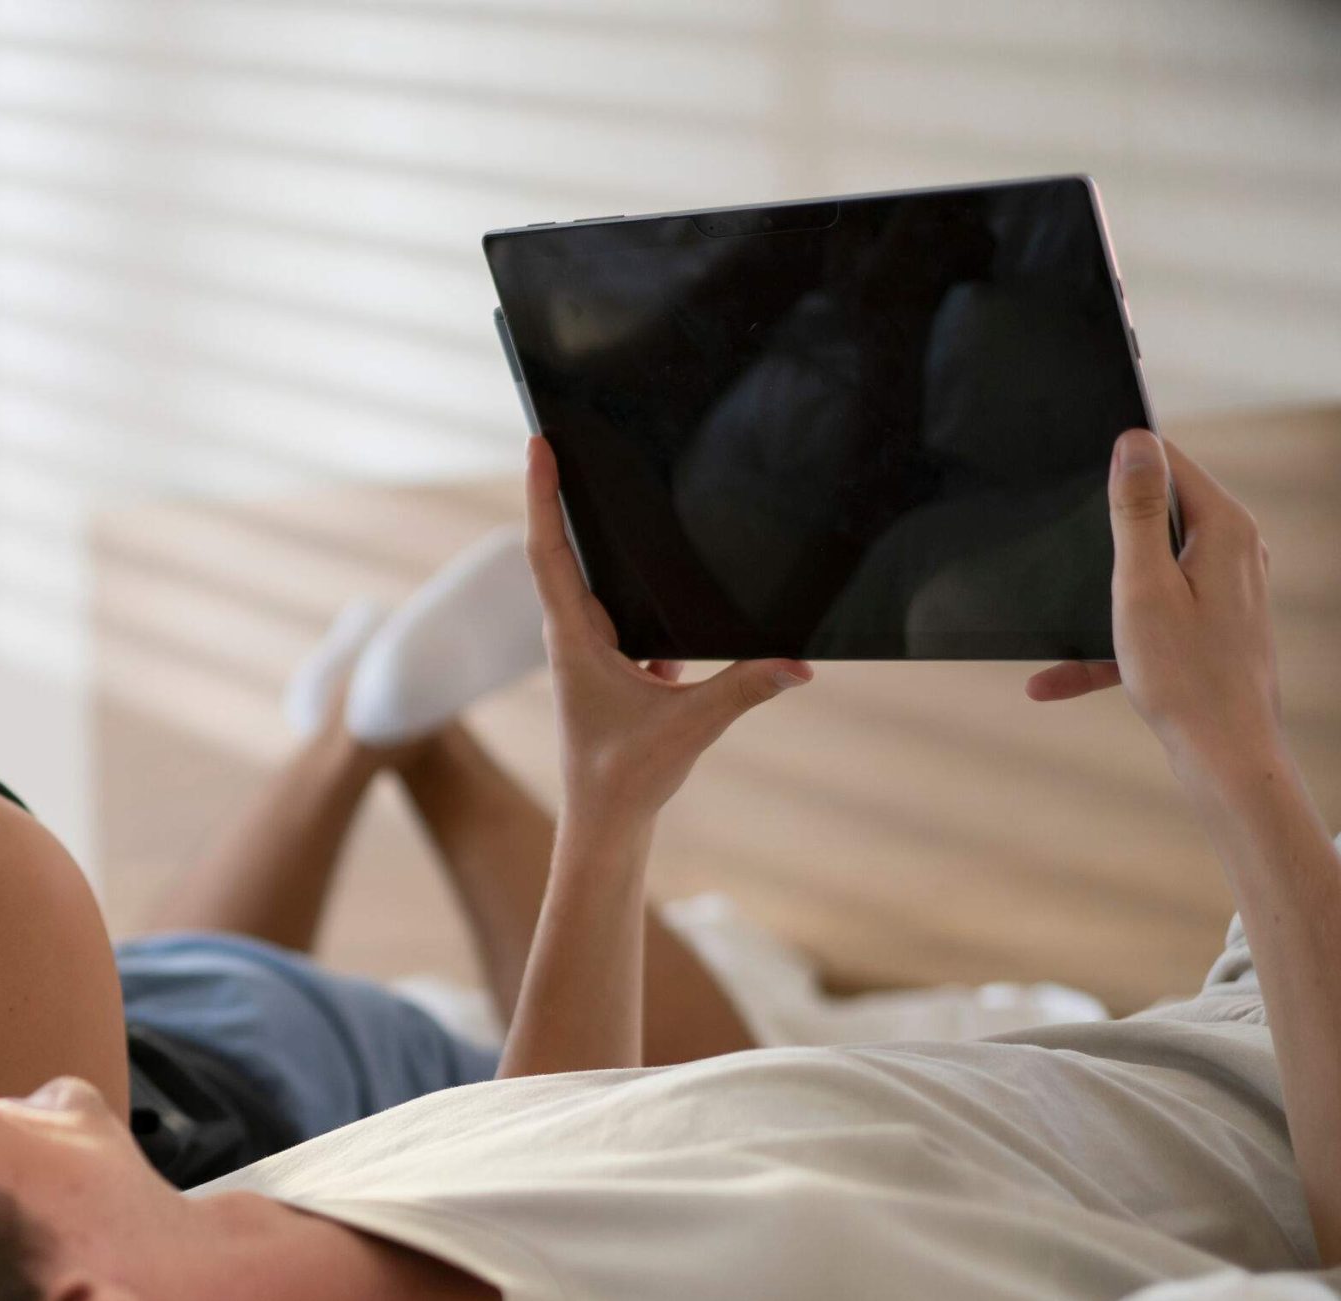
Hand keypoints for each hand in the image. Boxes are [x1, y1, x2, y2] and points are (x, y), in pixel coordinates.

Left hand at [524, 437, 811, 825]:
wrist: (606, 824)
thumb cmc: (628, 778)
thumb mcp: (690, 727)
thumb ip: (744, 689)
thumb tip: (799, 663)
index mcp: (574, 640)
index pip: (549, 552)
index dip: (543, 496)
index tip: (540, 445)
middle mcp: (573, 636)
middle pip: (561, 551)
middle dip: (562, 495)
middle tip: (566, 436)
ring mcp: (588, 648)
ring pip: (590, 579)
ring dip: (596, 536)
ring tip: (605, 476)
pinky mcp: (609, 662)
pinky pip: (618, 606)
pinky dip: (633, 581)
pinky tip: (662, 564)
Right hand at [1026, 430, 1284, 783]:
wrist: (1224, 754)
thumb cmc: (1185, 675)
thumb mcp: (1142, 585)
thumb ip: (1135, 511)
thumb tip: (1134, 443)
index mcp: (1224, 529)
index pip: (1170, 462)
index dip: (1121, 463)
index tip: (1076, 473)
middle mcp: (1235, 551)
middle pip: (1157, 514)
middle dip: (1102, 533)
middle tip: (1058, 548)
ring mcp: (1226, 589)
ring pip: (1147, 572)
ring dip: (1097, 598)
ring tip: (1055, 629)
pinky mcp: (1211, 625)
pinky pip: (1150, 619)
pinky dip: (1108, 643)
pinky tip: (1054, 679)